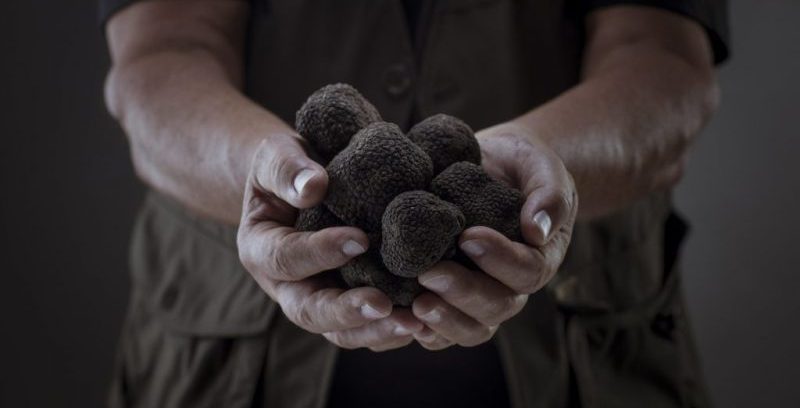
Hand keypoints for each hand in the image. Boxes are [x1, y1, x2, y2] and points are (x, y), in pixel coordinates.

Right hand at [237, 134, 422, 350]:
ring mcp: (319, 299)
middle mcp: (286, 285)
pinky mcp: (349, 304)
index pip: (286, 258)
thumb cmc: (290, 166)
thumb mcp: (277, 154)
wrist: (305, 185)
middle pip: (309, 311)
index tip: (359, 240)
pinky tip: (428, 323)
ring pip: (341, 332)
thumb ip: (287, 169)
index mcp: (261, 249)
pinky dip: (395, 330)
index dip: (320, 252)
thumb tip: (313, 187)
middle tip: (383, 305)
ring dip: (376, 331)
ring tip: (414, 324)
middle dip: (346, 312)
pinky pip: (369, 328)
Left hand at [412, 122, 577, 349]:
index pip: (527, 270)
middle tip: (430, 273)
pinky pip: (442, 328)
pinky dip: (424, 328)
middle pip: (497, 306)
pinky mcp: (450, 297)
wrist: (493, 167)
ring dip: (444, 319)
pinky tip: (400, 315)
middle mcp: (511, 285)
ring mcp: (480, 295)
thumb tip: (536, 230)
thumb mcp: (542, 167)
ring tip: (416, 304)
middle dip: (464, 293)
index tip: (469, 236)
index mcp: (538, 257)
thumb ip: (549, 194)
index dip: (500, 259)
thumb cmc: (522, 166)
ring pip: (471, 327)